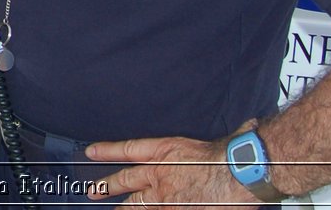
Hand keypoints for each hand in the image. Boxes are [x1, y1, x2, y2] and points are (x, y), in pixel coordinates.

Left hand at [87, 135, 249, 206]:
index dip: (107, 150)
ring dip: (125, 209)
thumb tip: (232, 128)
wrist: (239, 173)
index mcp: (165, 152)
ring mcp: (167, 198)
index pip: (128, 149)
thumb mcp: (207, 142)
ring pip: (138, 205)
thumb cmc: (230, 155)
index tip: (90, 152)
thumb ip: (200, 145)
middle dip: (108, 186)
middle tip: (93, 191)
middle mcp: (160, 175)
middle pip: (127, 180)